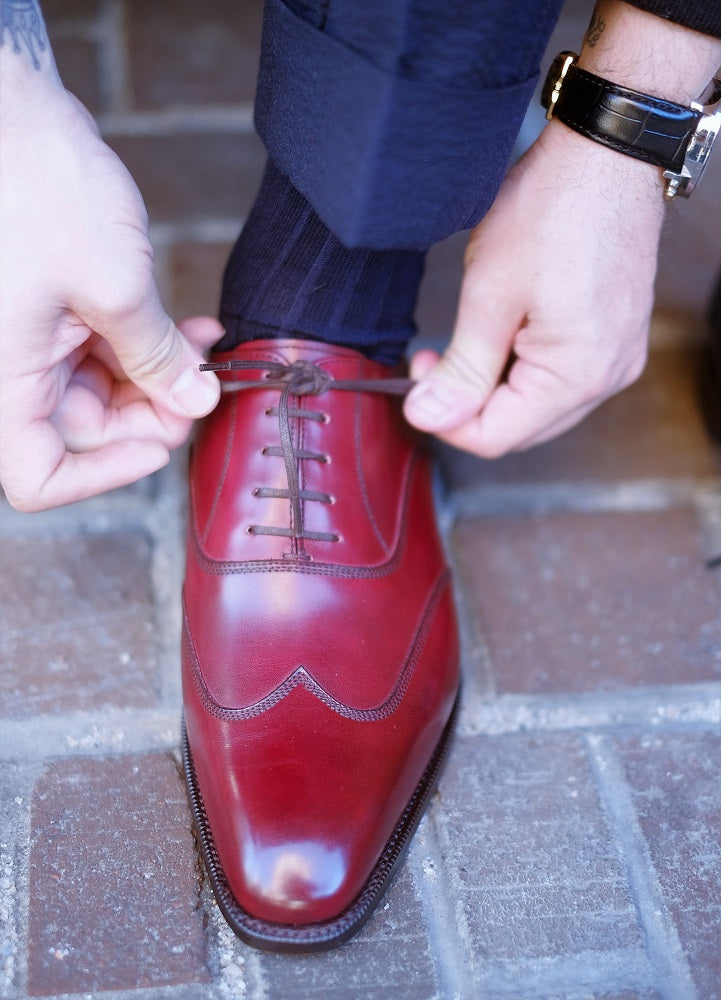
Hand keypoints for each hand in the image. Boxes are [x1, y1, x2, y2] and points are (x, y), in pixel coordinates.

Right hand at [0, 91, 220, 510]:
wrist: (6, 105)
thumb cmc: (37, 185)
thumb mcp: (114, 285)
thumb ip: (157, 357)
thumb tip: (194, 401)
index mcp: (6, 379)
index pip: (37, 478)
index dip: (102, 478)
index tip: (159, 444)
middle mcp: (12, 367)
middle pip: (85, 430)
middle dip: (153, 411)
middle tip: (203, 387)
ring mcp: (30, 337)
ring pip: (101, 388)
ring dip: (159, 374)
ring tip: (205, 348)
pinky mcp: (50, 307)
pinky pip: (101, 347)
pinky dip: (145, 343)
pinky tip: (189, 329)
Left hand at [404, 120, 664, 456]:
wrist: (606, 153)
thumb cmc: (552, 209)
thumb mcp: (489, 294)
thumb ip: (460, 369)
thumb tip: (428, 418)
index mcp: (578, 374)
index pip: (495, 438)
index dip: (444, 419)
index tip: (416, 378)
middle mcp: (608, 377)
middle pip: (519, 429)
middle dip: (467, 404)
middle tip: (431, 358)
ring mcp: (619, 358)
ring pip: (538, 408)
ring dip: (493, 388)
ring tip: (465, 340)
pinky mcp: (617, 339)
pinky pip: (561, 381)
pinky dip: (522, 370)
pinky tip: (502, 334)